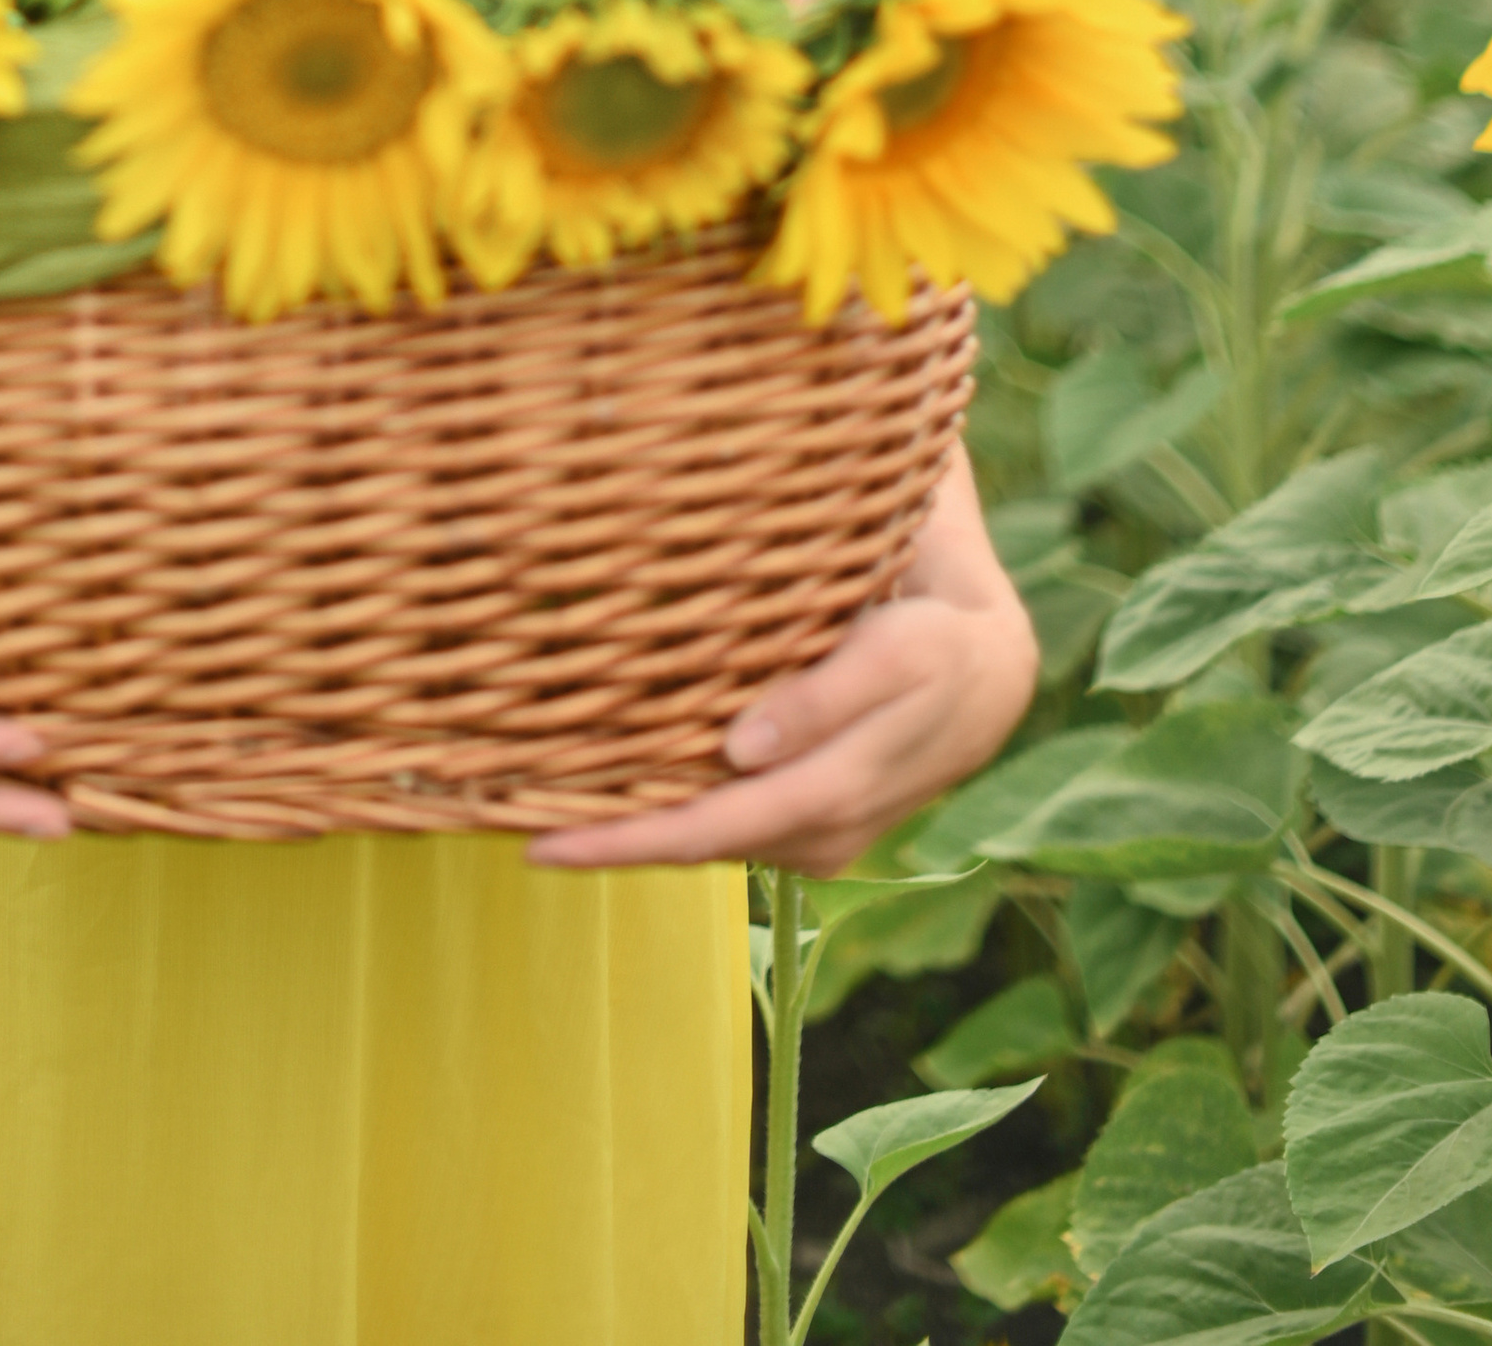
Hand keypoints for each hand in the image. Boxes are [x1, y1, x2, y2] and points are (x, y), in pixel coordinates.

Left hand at [531, 447, 1036, 876]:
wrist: (989, 676)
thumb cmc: (933, 645)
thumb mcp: (894, 653)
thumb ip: (822, 698)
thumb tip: (739, 751)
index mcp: (835, 794)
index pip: (710, 828)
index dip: (623, 842)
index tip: (537, 840)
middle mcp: (818, 837)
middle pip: (694, 846)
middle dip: (603, 844)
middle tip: (502, 823)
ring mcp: (814, 841)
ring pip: (705, 841)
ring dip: (628, 832)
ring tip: (534, 805)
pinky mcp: (809, 831)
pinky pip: (726, 827)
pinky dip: (669, 816)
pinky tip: (612, 794)